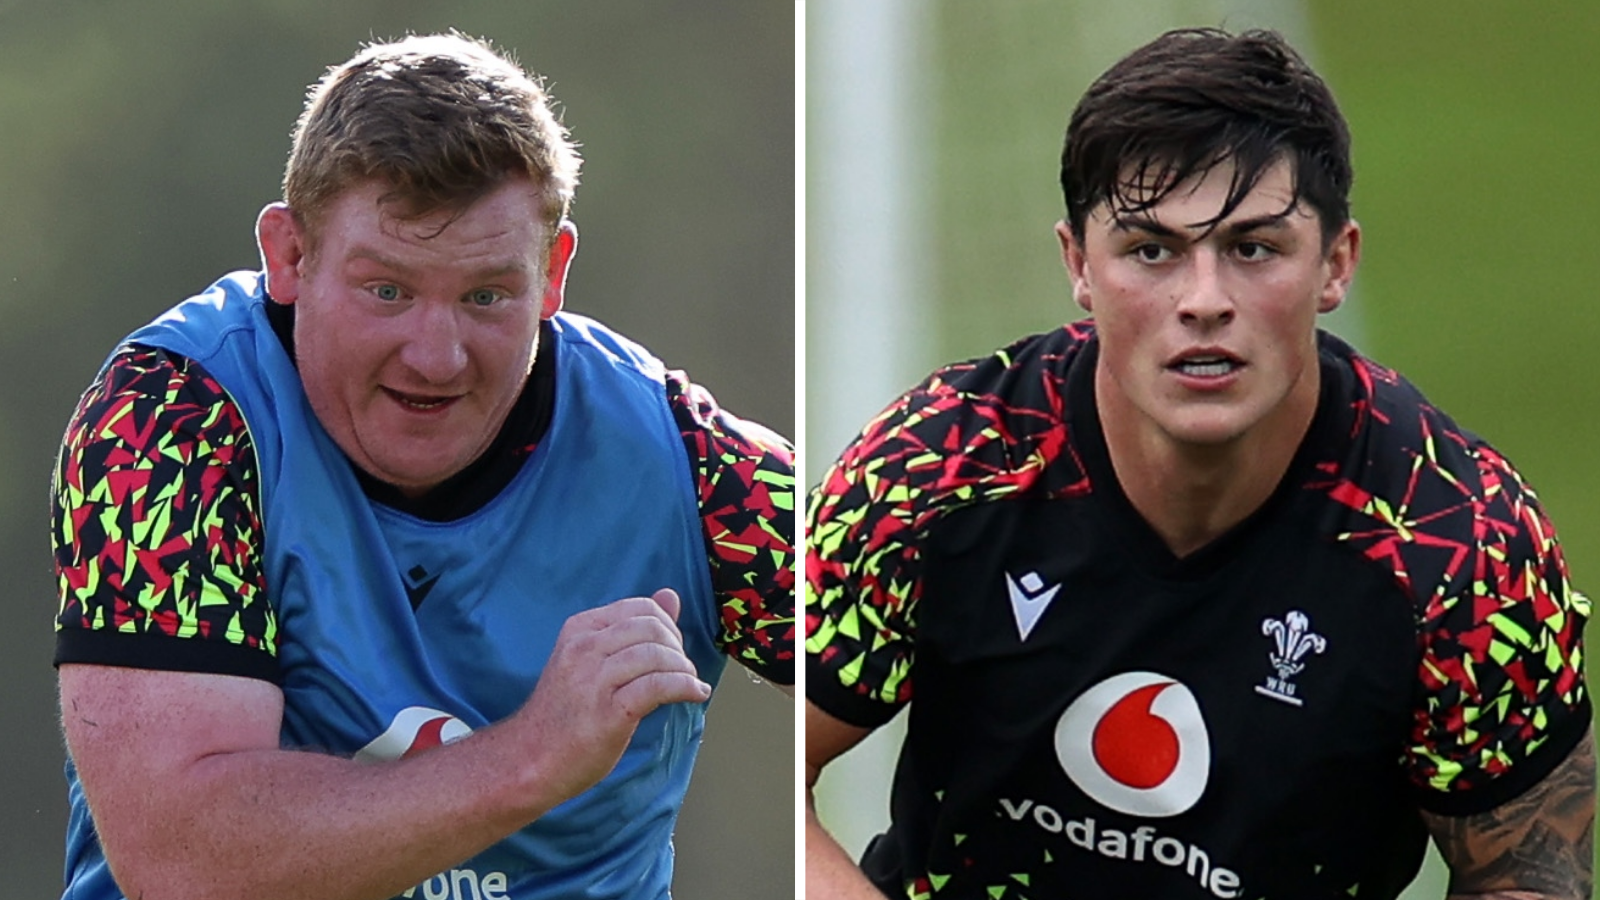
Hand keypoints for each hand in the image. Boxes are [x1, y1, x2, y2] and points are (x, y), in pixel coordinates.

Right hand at [509, 589, 710, 803]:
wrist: (528, 759)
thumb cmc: (564, 712)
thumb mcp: (589, 660)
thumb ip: (630, 629)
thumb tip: (670, 596)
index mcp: (580, 630)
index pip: (641, 608)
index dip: (668, 626)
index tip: (672, 650)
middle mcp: (584, 648)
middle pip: (652, 628)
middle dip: (678, 648)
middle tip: (682, 670)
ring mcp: (593, 680)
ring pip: (657, 655)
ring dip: (685, 669)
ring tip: (690, 684)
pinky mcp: (608, 712)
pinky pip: (658, 686)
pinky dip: (686, 687)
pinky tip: (696, 694)